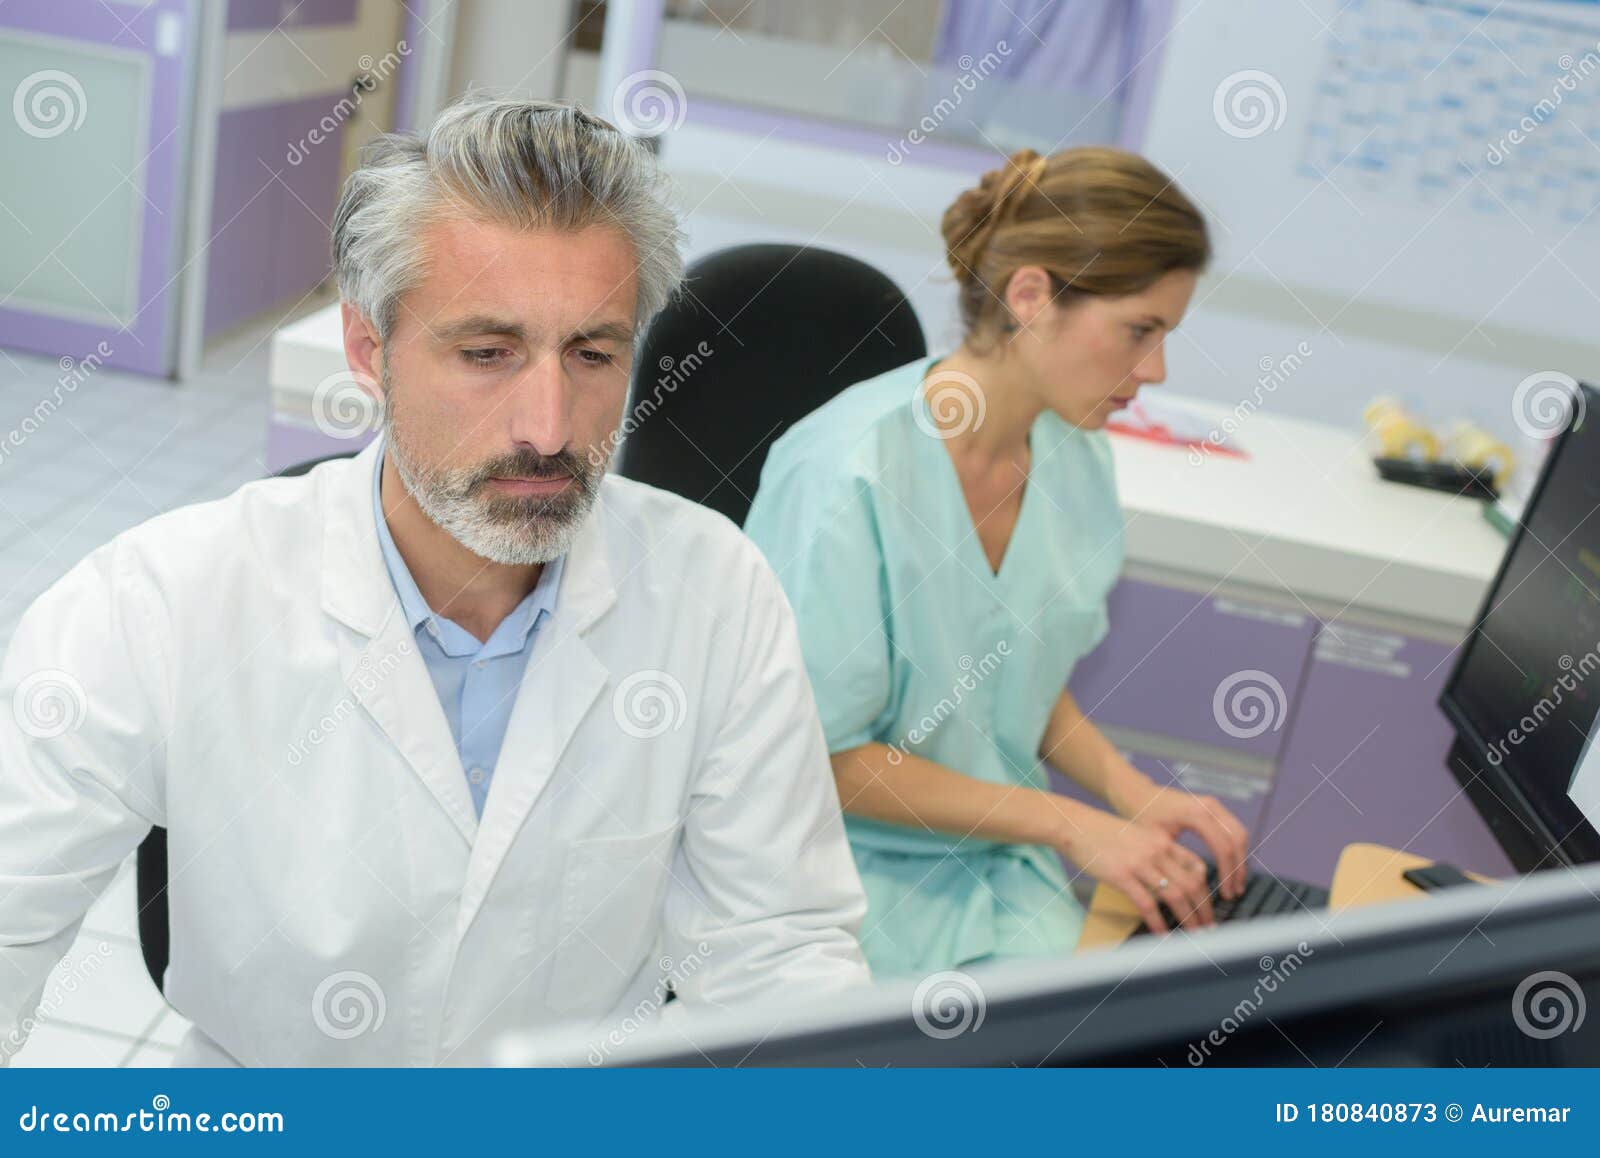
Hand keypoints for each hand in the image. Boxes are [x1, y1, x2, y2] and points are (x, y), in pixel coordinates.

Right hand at [1055, 805, 1214, 933]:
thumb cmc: (1103, 834)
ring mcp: (1139, 863)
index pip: (1196, 866)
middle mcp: (1156, 851)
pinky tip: (1162, 933)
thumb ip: (1154, 854)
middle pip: (1191, 884)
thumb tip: (1168, 880)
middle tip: (1208, 927)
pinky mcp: (1121, 875)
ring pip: (1175, 895)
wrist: (1075, 825)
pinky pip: (1147, 904)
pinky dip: (1158, 922)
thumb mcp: (1137, 837)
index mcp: (1162, 841)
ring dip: (1188, 919)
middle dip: (1204, 910)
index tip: (1209, 905)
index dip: (1207, 889)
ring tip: (1193, 934)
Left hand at [1118, 782, 1250, 901]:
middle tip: (1235, 892)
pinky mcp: (1215, 807)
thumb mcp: (1157, 840)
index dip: (1227, 873)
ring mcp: (1214, 804)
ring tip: (1236, 884)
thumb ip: (1177, 861)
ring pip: (1240, 834)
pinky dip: (1236, 850)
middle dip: (1238, 869)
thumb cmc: (1144, 817)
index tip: (1225, 894)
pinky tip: (1231, 868)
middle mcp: (1209, 806)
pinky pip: (1234, 829)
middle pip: (1237, 840)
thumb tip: (1194, 890)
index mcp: (1195, 814)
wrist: (1140, 794)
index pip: (1222, 847)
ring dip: (1241, 860)